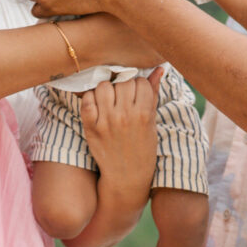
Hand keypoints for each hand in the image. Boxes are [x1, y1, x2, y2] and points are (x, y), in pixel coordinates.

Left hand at [79, 73, 162, 195]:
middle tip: (124, 100)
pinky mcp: (91, 127)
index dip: (139, 86)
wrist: (126, 176)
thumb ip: (153, 94)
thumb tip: (158, 69)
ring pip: (104, 86)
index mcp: (143, 114)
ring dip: (108, 91)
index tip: (138, 96)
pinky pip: (87, 99)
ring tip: (111, 102)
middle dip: (124, 88)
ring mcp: (106, 121)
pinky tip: (98, 107)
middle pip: (123, 82)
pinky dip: (91, 99)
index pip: (141, 82)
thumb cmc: (143, 149)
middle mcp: (124, 116)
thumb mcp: (152, 123)